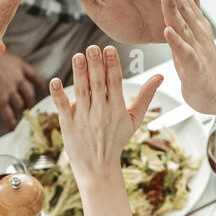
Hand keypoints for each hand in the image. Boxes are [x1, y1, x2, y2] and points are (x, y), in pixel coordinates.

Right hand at [0, 53, 46, 130]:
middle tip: (28, 105)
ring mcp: (10, 90)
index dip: (38, 82)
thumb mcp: (0, 53)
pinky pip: (9, 115)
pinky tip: (11, 128)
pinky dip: (11, 123)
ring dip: (18, 111)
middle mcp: (17, 78)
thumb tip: (6, 70)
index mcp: (18, 65)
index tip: (41, 87)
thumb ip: (7, 64)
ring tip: (17, 115)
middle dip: (29, 101)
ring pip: (19, 105)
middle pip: (29, 93)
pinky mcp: (1, 101)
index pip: (33, 75)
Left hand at [49, 44, 161, 184]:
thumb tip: (160, 77)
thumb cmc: (116, 141)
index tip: (109, 49)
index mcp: (117, 110)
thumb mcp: (134, 120)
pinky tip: (54, 80)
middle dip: (95, 65)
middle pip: (98, 85)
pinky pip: (62, 107)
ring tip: (78, 56)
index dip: (112, 65)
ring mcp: (83, 119)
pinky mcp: (68, 124)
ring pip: (81, 92)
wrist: (98, 168)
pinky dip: (58, 95)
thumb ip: (146, 96)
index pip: (115, 83)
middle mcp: (100, 113)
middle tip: (93, 47)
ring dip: (79, 74)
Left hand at [155, 0, 215, 113]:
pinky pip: (184, 53)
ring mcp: (195, 46)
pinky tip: (169, 32)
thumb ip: (190, 0)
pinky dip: (177, 42)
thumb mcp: (194, 27)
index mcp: (191, 20)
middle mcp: (194, 29)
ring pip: (182, 24)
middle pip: (181, 2)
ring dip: (174, 8)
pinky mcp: (194, 66)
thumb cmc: (201, 60)